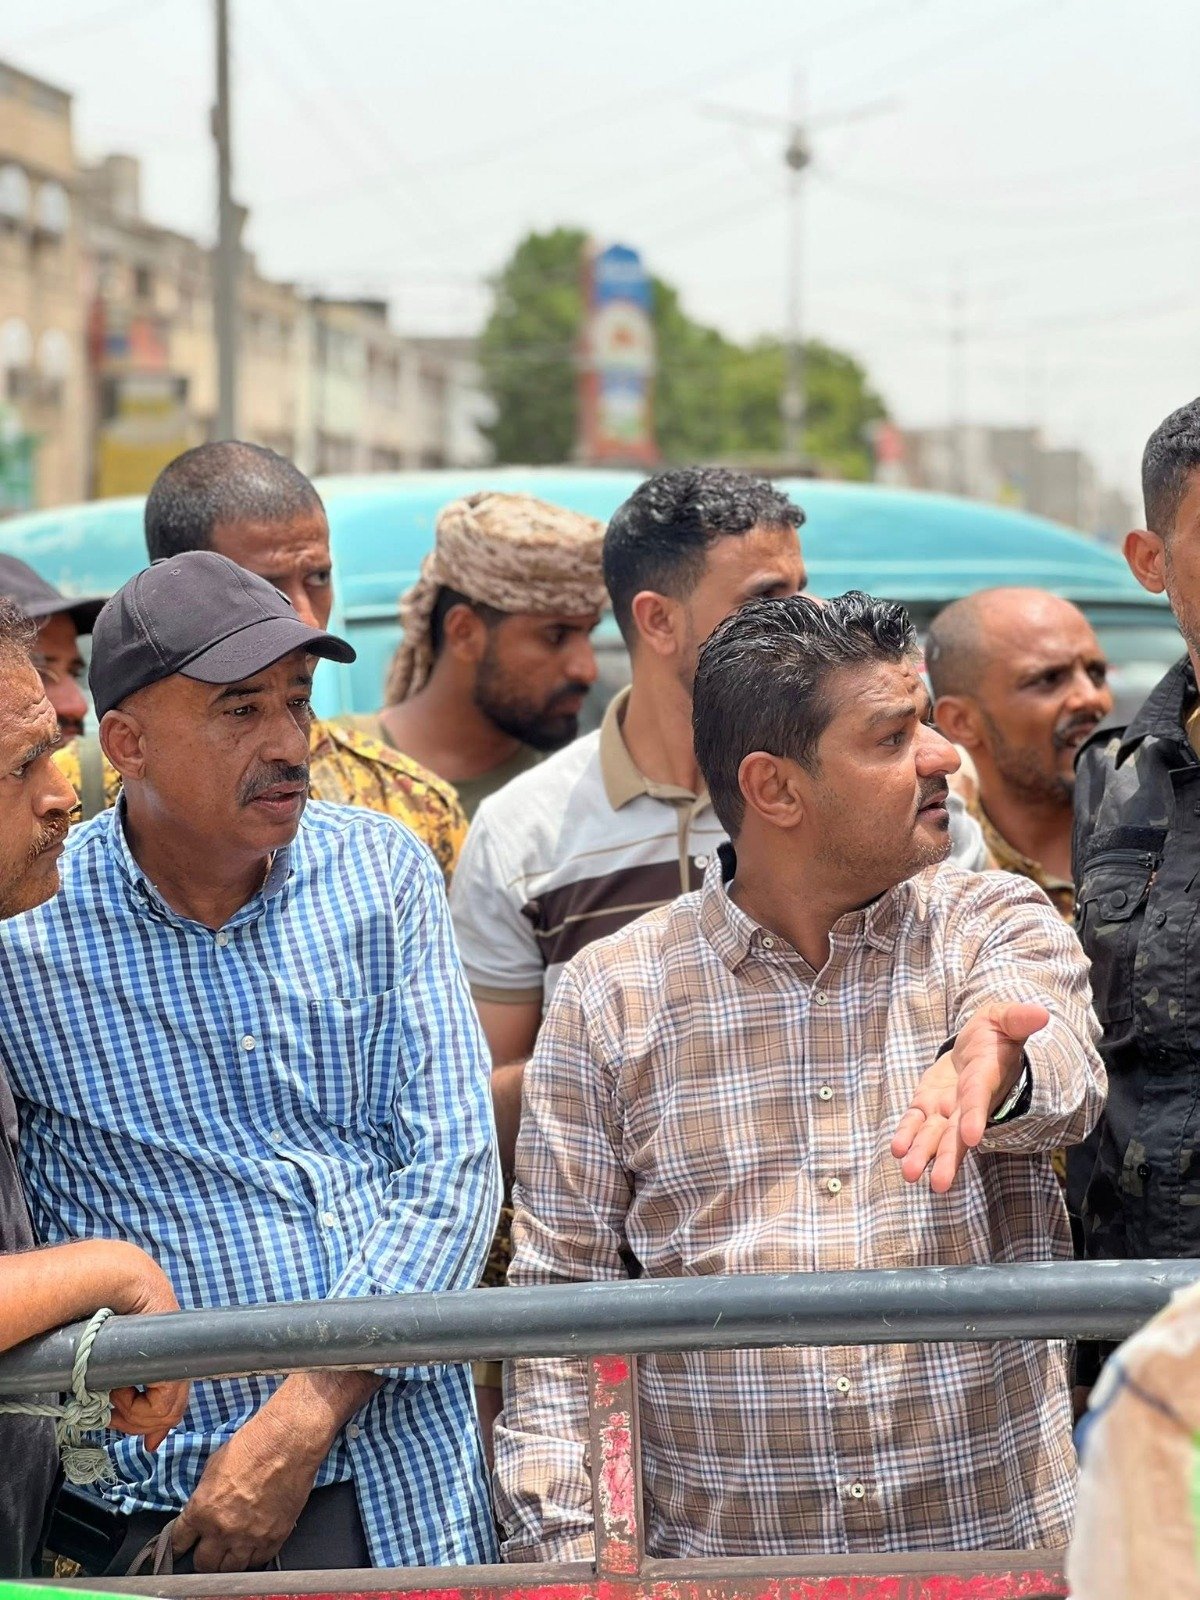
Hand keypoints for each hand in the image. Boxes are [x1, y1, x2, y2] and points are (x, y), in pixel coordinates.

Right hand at [99, 1242, 189, 1450]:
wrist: (116, 1287)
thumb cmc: (109, 1321)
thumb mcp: (115, 1363)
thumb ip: (126, 1394)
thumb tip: (150, 1442)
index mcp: (168, 1359)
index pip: (174, 1404)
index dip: (158, 1427)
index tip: (149, 1444)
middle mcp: (179, 1361)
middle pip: (169, 1415)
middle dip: (138, 1425)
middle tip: (113, 1417)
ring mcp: (178, 1362)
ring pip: (164, 1414)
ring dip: (132, 1415)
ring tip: (114, 1392)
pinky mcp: (173, 1365)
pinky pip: (160, 1405)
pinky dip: (135, 1406)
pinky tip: (121, 1387)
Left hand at [172, 1409, 318, 1572]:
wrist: (286, 1442)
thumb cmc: (251, 1445)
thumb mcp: (213, 1466)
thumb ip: (205, 1495)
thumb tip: (204, 1506)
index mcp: (201, 1510)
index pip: (178, 1542)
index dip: (178, 1546)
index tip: (180, 1548)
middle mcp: (221, 1530)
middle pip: (203, 1564)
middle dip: (204, 1556)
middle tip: (209, 1550)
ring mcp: (248, 1538)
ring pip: (229, 1570)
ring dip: (228, 1561)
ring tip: (232, 1551)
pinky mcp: (273, 1538)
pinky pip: (258, 1561)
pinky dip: (254, 1556)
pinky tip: (254, 1545)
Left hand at [891, 1001, 1048, 1191]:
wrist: (977, 1046)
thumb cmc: (994, 1035)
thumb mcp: (1004, 1019)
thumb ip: (1018, 1019)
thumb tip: (1041, 1014)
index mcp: (985, 1078)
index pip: (978, 1100)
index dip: (975, 1117)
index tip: (972, 1139)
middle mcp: (966, 1102)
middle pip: (956, 1133)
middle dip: (947, 1157)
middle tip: (938, 1185)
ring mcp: (946, 1107)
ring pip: (933, 1135)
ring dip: (922, 1154)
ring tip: (910, 1174)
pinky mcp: (927, 1104)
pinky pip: (914, 1122)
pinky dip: (906, 1135)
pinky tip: (898, 1150)